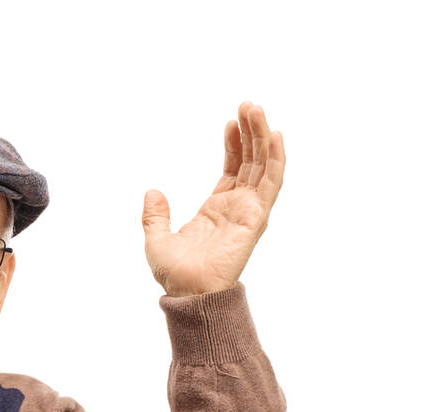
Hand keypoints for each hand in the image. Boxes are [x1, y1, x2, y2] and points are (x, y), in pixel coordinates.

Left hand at [142, 101, 285, 296]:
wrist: (188, 292)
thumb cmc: (176, 274)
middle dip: (251, 132)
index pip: (232, 168)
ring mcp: (249, 211)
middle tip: (248, 104)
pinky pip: (271, 183)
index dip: (233, 144)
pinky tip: (275, 136)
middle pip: (250, 162)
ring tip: (257, 109)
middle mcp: (237, 207)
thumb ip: (154, 215)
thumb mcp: (156, 239)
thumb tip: (152, 192)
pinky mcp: (256, 217)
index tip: (231, 121)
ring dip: (263, 137)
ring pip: (262, 166)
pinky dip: (275, 159)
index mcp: (217, 209)